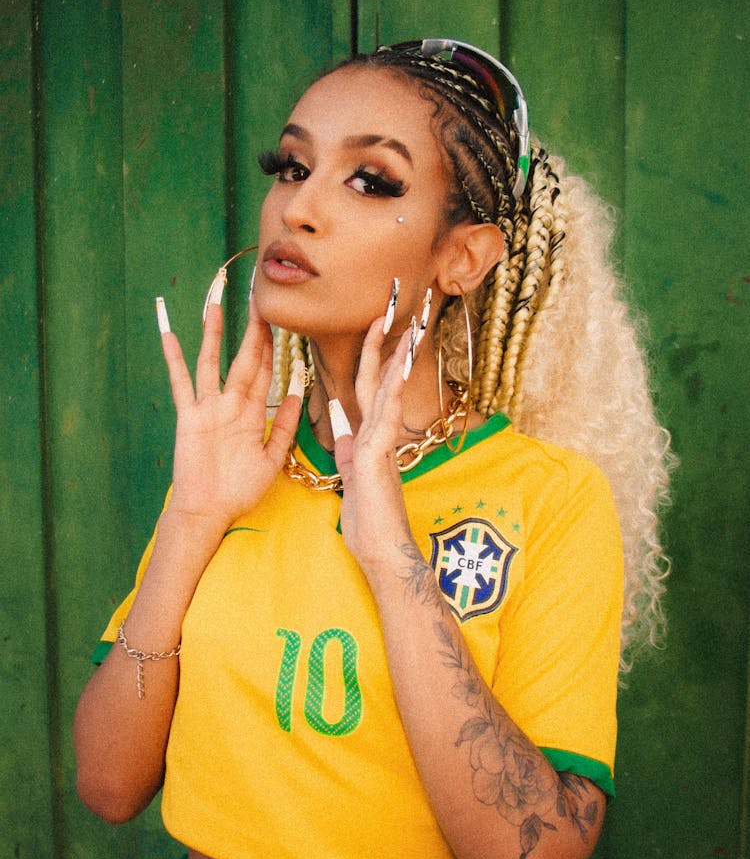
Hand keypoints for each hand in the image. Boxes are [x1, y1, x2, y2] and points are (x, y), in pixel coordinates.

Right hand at [159, 296, 301, 538]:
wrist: (209, 512)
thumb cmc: (239, 491)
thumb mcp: (271, 459)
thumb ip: (283, 428)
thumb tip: (296, 395)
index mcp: (252, 414)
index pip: (265, 373)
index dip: (273, 348)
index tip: (280, 320)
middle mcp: (230, 405)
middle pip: (243, 359)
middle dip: (251, 330)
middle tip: (257, 298)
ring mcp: (208, 408)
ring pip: (211, 362)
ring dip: (213, 333)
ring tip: (215, 302)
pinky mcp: (189, 417)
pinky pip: (181, 383)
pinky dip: (174, 358)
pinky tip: (168, 334)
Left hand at [333, 318, 414, 567]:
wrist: (382, 553)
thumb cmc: (369, 523)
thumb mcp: (352, 479)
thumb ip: (348, 452)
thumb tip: (341, 430)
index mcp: (368, 437)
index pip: (368, 387)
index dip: (372, 356)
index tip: (376, 328)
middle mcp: (379, 433)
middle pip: (380, 377)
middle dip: (387, 341)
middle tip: (393, 306)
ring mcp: (381, 442)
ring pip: (387, 387)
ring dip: (396, 353)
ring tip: (407, 320)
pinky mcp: (377, 454)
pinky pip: (383, 413)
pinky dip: (390, 386)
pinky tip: (398, 362)